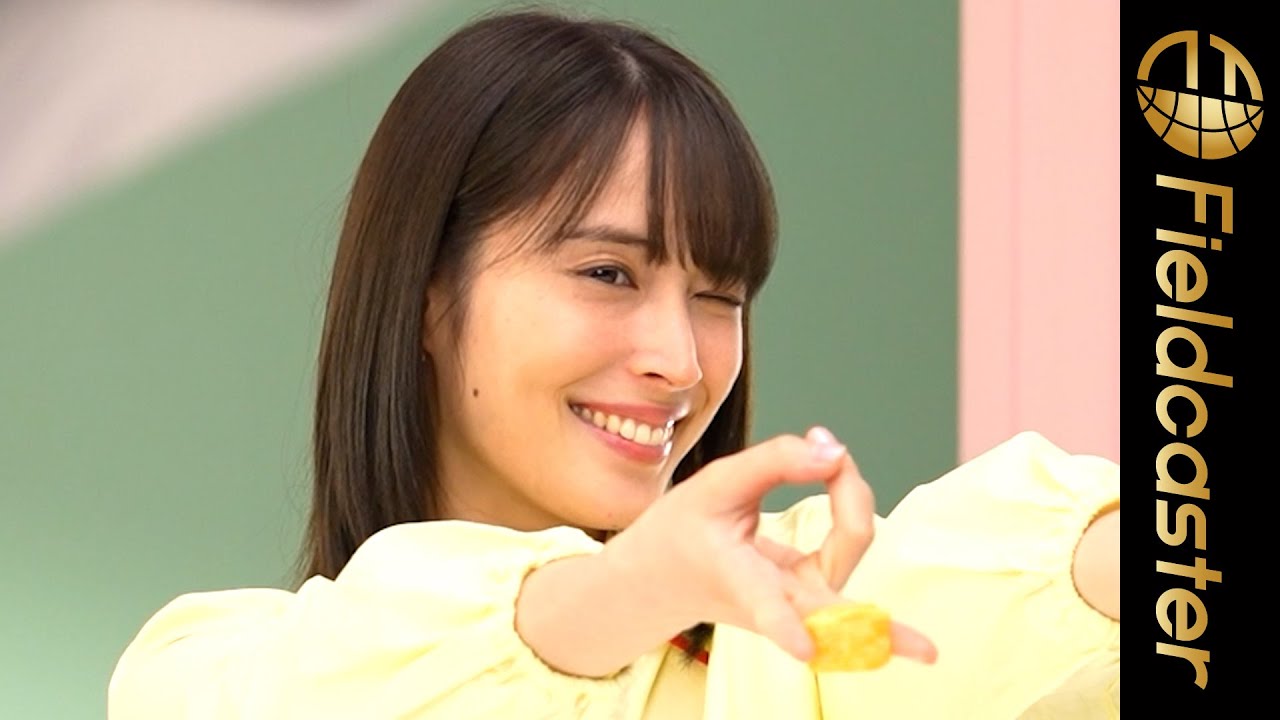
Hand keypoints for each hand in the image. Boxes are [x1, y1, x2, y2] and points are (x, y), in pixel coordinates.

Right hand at [601, 427, 935, 664]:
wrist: (659, 577)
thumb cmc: (680, 533)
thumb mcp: (714, 485)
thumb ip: (774, 463)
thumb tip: (836, 453)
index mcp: (740, 582)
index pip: (766, 610)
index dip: (786, 628)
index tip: (804, 651)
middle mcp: (778, 601)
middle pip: (840, 597)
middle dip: (884, 629)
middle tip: (920, 627)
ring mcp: (800, 601)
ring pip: (850, 545)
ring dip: (849, 495)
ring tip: (826, 451)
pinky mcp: (811, 589)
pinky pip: (847, 542)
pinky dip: (847, 502)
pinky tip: (839, 468)